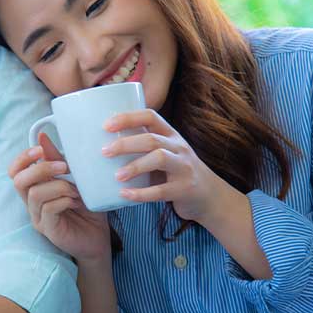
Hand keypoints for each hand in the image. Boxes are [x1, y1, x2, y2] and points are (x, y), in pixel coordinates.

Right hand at [8, 133, 110, 262]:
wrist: (98, 237)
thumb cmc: (86, 208)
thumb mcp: (75, 179)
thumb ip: (58, 160)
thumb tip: (43, 136)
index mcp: (35, 188)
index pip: (14, 171)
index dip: (23, 158)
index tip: (41, 149)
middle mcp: (31, 203)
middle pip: (18, 181)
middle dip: (41, 169)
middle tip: (64, 167)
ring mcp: (37, 217)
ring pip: (35, 194)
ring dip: (59, 186)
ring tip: (76, 190)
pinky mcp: (48, 229)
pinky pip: (48, 209)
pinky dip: (64, 200)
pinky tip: (77, 202)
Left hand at [103, 109, 236, 224]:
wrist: (210, 196)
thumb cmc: (177, 172)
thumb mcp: (165, 153)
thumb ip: (143, 147)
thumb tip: (102, 145)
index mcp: (171, 135)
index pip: (150, 116)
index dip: (128, 118)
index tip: (106, 126)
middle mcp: (179, 147)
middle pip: (151, 139)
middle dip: (126, 144)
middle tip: (105, 152)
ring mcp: (184, 168)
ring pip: (159, 158)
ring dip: (135, 166)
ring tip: (117, 176)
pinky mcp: (185, 189)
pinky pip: (161, 191)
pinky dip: (141, 193)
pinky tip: (125, 195)